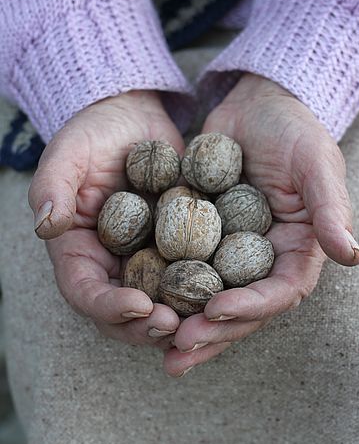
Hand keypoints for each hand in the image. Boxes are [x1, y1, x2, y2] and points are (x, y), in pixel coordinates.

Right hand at [29, 91, 181, 346]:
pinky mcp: (177, 246)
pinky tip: (229, 292)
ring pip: (160, 302)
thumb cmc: (94, 133)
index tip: (139, 306)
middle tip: (176, 326)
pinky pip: (190, 273)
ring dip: (179, 317)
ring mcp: (146, 257)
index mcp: (78, 249)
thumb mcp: (68, 153)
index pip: (85, 291)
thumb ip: (52, 187)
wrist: (134, 117)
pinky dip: (205, 288)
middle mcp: (111, 263)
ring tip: (204, 318)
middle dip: (147, 326)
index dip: (108, 306)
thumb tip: (45, 226)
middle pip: (123, 312)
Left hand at [164, 74, 358, 376]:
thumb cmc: (294, 130)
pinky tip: (137, 303)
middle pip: (241, 306)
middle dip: (212, 332)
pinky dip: (163, 287)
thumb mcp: (316, 163)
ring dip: (185, 323)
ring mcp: (230, 250)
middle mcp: (264, 258)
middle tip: (177, 351)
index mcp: (297, 249)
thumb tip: (353, 255)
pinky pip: (181, 266)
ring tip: (157, 347)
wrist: (256, 103)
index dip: (252, 307)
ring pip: (209, 295)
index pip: (281, 291)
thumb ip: (330, 209)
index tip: (216, 311)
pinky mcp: (200, 236)